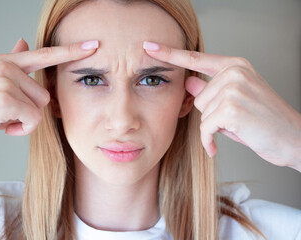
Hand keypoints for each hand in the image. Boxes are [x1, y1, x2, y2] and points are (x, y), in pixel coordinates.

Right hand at [0, 38, 98, 157]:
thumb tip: (24, 42)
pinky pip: (33, 120)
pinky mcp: (3, 99)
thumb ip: (14, 63)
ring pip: (40, 108)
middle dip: (29, 110)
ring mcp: (4, 80)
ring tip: (2, 119)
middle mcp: (6, 66)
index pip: (45, 54)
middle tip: (6, 114)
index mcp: (6, 62)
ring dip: (24, 121)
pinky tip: (2, 127)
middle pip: (45, 94)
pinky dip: (20, 130)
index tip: (94, 45)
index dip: (71, 50)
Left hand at [143, 41, 300, 170]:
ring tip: (238, 126)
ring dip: (214, 126)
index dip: (170, 53)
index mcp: (235, 65)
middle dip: (212, 113)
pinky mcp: (232, 108)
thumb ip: (210, 90)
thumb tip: (189, 82)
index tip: (149, 46)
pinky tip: (218, 145)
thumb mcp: (234, 101)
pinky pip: (205, 127)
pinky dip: (209, 140)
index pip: (196, 58)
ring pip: (202, 112)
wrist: (293, 138)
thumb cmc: (263, 121)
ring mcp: (234, 88)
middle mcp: (235, 72)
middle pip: (198, 97)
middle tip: (235, 119)